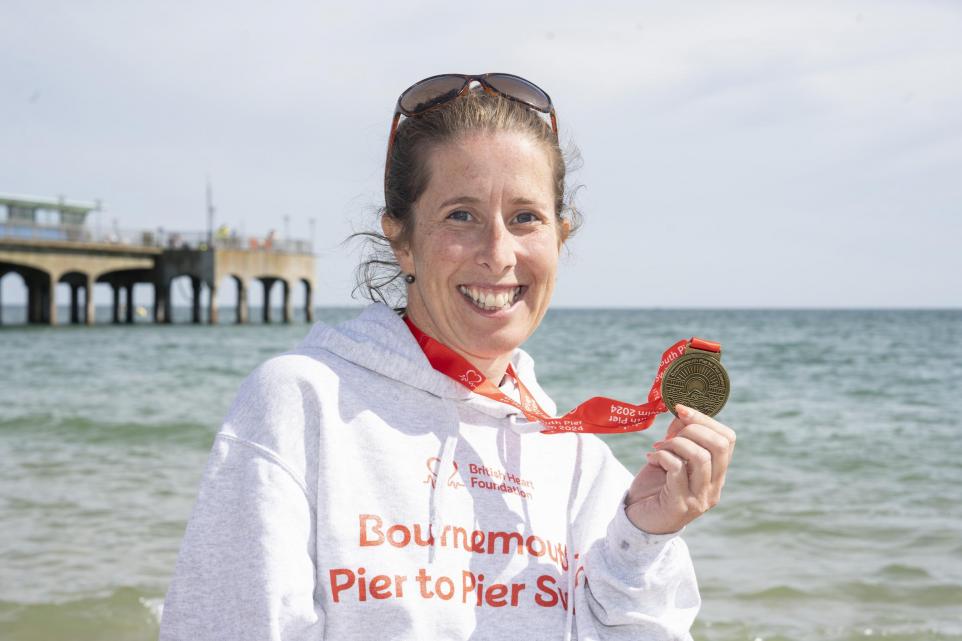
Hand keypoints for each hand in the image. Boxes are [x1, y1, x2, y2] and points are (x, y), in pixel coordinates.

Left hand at [625, 404, 735, 534]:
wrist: (636, 521)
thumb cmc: (653, 488)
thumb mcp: (670, 457)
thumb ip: (679, 437)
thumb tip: (681, 414)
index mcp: (716, 475)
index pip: (728, 439)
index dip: (706, 419)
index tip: (681, 410)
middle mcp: (713, 488)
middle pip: (720, 446)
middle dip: (693, 428)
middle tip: (670, 431)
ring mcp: (699, 499)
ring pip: (701, 457)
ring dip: (675, 443)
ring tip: (658, 446)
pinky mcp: (680, 506)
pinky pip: (677, 469)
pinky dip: (662, 456)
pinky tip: (650, 458)